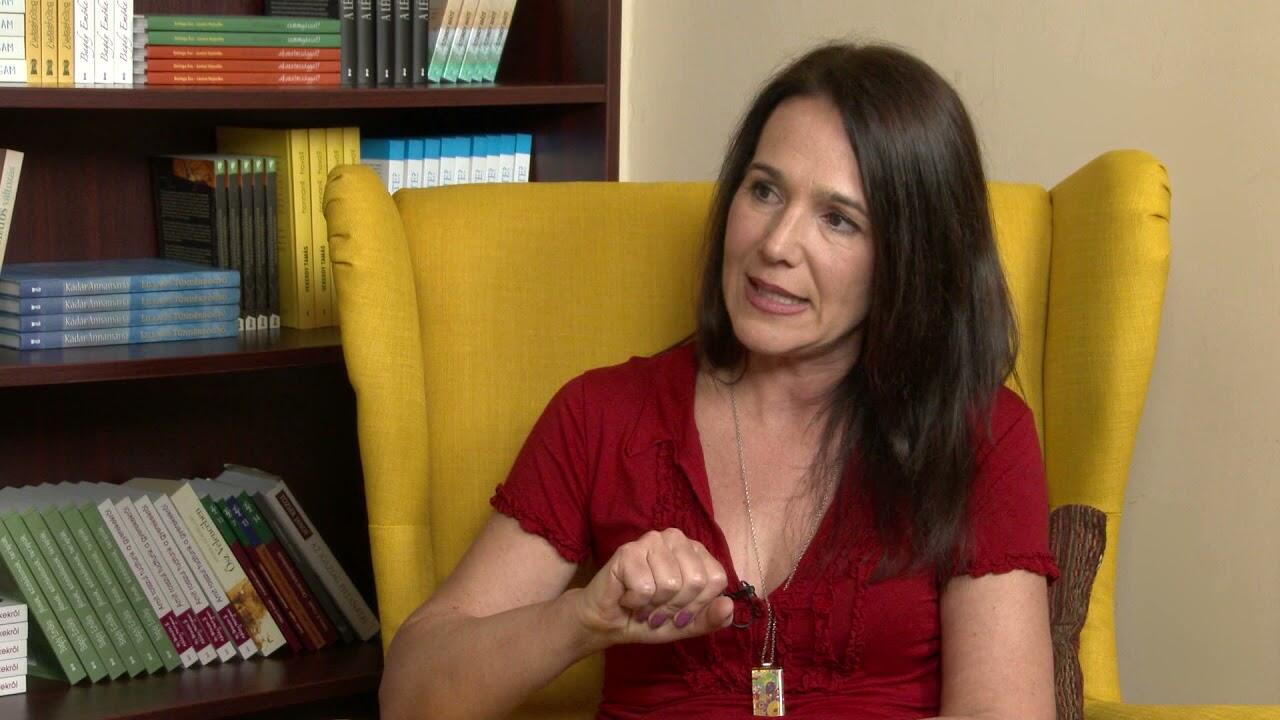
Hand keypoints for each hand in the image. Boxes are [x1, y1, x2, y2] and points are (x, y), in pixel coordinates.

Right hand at [573, 528, 733, 649]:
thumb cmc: (650, 617)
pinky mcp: (628, 551)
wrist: (610, 623)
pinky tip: (627, 597)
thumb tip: (729, 606)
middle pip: (695, 581)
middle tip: (657, 609)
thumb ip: (712, 618)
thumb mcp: (688, 624)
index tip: (680, 611)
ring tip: (643, 604)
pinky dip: (636, 603)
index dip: (699, 605)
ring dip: (654, 606)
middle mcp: (676, 538)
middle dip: (675, 607)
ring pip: (670, 584)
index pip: (716, 579)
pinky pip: (645, 588)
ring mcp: (651, 540)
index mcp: (696, 551)